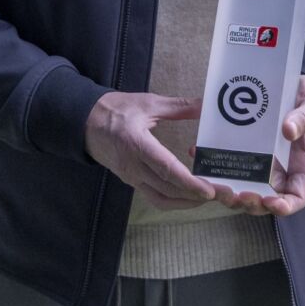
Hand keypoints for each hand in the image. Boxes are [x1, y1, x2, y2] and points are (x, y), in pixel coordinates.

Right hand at [85, 92, 216, 209]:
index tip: (208, 190)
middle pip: (167, 189)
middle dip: (195, 195)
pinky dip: (173, 201)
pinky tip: (188, 196)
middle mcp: (133, 166)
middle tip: (220, 194)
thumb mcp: (147, 103)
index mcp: (136, 144)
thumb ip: (178, 106)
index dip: (188, 183)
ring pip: (160, 198)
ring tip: (206, 197)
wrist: (85, 122)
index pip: (166, 170)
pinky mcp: (130, 181)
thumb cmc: (116, 110)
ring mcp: (131, 176)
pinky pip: (153, 197)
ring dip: (185, 202)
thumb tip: (204, 105)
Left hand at [213, 75, 304, 216]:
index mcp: (301, 166)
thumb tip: (288, 131)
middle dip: (250, 203)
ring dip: (226, 192)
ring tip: (214, 183)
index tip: (272, 202)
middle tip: (237, 195)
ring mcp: (258, 162)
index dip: (284, 207)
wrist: (291, 86)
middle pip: (264, 200)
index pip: (296, 198)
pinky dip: (211, 162)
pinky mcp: (241, 149)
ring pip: (241, 187)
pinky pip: (225, 161)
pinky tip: (197, 151)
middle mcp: (279, 170)